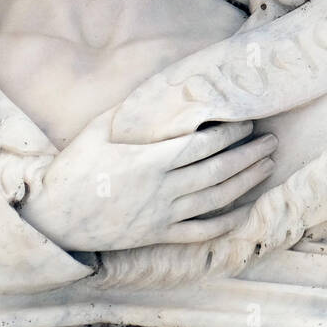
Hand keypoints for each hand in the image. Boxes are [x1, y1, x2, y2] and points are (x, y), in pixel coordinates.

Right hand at [19, 115, 275, 251]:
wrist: (54, 215)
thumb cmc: (75, 166)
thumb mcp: (99, 129)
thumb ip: (134, 113)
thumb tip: (162, 91)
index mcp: (150, 161)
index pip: (203, 145)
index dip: (230, 133)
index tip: (248, 121)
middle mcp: (163, 190)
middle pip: (218, 171)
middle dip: (249, 155)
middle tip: (271, 141)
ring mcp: (163, 215)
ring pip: (216, 199)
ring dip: (246, 182)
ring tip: (266, 166)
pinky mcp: (158, 235)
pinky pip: (201, 231)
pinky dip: (226, 222)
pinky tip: (244, 211)